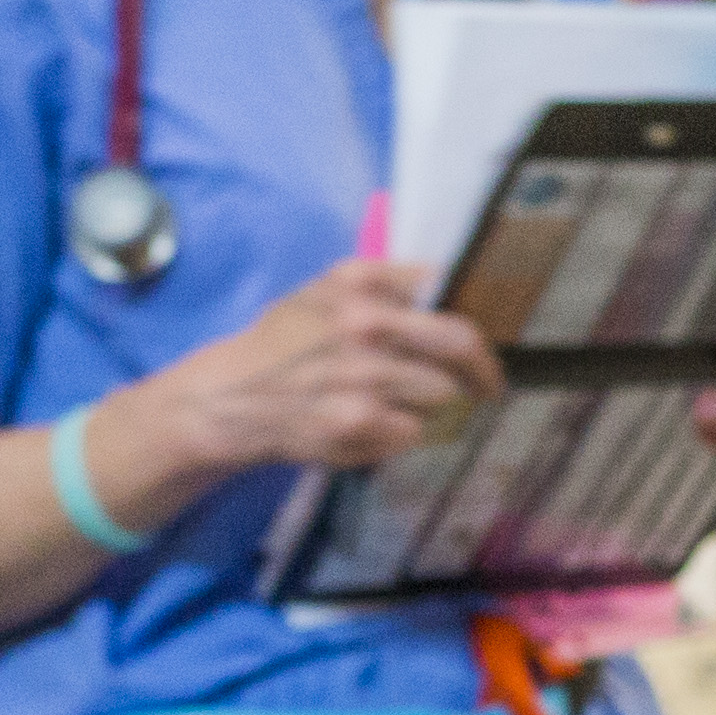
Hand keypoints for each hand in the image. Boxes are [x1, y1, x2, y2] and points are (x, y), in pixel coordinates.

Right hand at [149, 258, 501, 479]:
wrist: (230, 398)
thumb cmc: (283, 341)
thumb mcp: (325, 288)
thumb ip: (386, 280)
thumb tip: (449, 281)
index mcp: (361, 288)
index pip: (449, 305)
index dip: (479, 332)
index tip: (486, 350)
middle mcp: (364, 327)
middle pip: (458, 351)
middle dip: (478, 372)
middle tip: (486, 385)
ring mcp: (362, 379)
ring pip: (438, 396)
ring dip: (429, 405)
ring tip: (398, 404)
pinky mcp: (356, 424)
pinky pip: (411, 432)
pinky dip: (399, 433)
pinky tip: (370, 425)